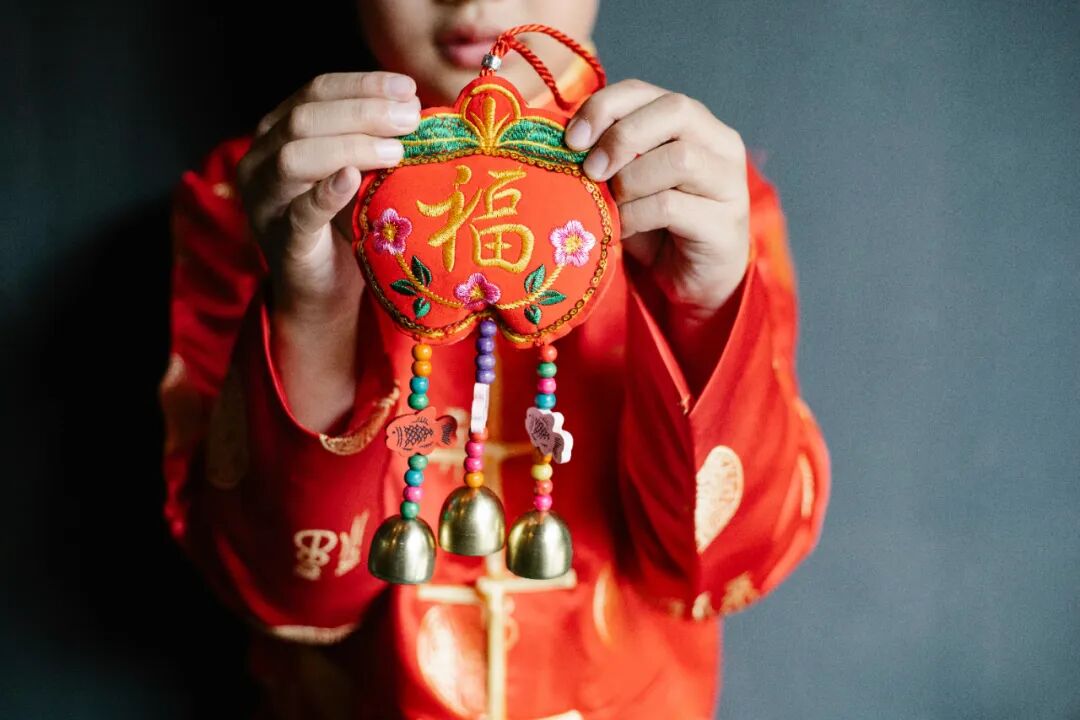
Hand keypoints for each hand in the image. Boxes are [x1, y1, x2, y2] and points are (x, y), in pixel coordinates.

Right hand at [236, 71, 420, 319]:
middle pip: (305, 118)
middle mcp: (260, 160)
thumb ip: (372, 139)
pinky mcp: (282, 240)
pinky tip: (354, 179)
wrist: (323, 293)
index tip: (407, 89)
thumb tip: (416, 108)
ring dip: (350, 146)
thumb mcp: (358, 173)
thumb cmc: (344, 226)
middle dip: (363, 112)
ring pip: (294, 157)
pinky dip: (326, 192)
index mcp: (278, 133)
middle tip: (410, 119)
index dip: (362, 86)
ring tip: (396, 150)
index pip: (316, 92)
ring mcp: (266, 201)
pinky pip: (300, 211)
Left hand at [565, 80, 749, 319]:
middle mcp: (719, 143)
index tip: (572, 139)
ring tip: (610, 205)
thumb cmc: (655, 226)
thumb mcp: (627, 181)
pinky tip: (622, 230)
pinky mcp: (724, 223)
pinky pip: (671, 206)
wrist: (691, 281)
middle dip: (621, 136)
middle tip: (590, 170)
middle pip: (675, 110)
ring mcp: (728, 182)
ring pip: (680, 158)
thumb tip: (563, 140)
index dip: (605, 107)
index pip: (645, 92)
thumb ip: (608, 154)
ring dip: (631, 180)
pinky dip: (635, 216)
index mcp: (691, 122)